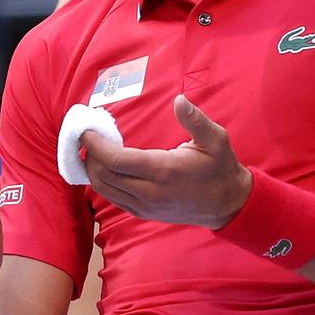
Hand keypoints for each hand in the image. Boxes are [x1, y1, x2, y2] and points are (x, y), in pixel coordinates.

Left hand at [80, 94, 250, 229]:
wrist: (228, 205)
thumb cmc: (220, 169)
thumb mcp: (216, 140)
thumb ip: (196, 120)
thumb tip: (179, 101)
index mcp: (163, 172)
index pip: (116, 161)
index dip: (95, 146)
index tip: (86, 130)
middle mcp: (149, 193)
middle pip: (103, 176)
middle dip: (89, 155)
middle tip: (87, 135)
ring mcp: (144, 206)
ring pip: (103, 190)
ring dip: (92, 169)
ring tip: (92, 148)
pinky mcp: (142, 213)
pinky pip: (112, 198)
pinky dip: (101, 181)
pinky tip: (103, 165)